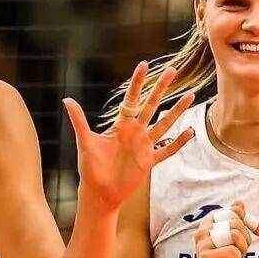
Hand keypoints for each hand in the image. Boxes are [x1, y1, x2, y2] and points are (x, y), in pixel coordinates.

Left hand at [62, 61, 195, 209]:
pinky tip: (190, 132)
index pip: (131, 98)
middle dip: (162, 88)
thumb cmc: (90, 168)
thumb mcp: (85, 142)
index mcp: (121, 125)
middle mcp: (135, 132)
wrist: (99, 193)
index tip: (144, 64)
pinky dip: (178, 142)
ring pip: (164, 124)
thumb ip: (79, 120)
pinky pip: (167, 150)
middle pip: (152, 105)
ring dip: (177, 110)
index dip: (138, 82)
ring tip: (191, 95)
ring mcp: (144, 146)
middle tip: (173, 69)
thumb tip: (66, 99)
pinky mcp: (150, 161)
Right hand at [192, 201, 258, 257]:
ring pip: (235, 234)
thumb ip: (235, 221)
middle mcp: (202, 230)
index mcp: (208, 222)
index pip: (235, 210)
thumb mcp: (233, 239)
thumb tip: (239, 202)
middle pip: (236, 222)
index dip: (250, 221)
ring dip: (243, 248)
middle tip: (242, 250)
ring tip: (236, 256)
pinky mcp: (206, 257)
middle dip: (247, 238)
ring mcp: (202, 243)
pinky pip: (233, 251)